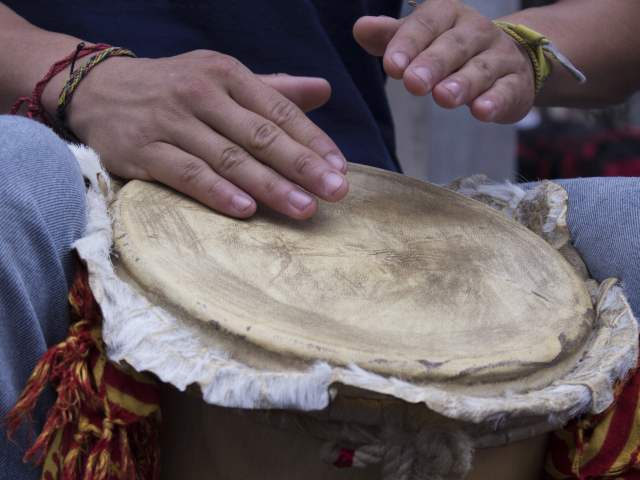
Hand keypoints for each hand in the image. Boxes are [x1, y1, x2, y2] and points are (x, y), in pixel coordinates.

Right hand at [48, 50, 348, 218]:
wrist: (98, 89)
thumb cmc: (174, 88)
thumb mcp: (221, 78)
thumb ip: (274, 89)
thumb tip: (324, 89)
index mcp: (226, 74)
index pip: (279, 110)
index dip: (312, 141)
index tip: (340, 168)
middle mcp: (200, 94)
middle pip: (259, 135)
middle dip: (302, 165)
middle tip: (335, 191)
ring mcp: (170, 121)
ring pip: (228, 158)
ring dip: (269, 185)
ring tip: (304, 207)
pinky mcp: (142, 150)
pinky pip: (186, 174)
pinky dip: (217, 193)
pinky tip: (246, 210)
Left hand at [353, 0, 534, 123]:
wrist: (508, 59)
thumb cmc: (450, 50)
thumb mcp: (419, 40)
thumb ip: (390, 37)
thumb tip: (360, 29)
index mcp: (448, 15)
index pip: (427, 23)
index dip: (408, 43)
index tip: (391, 67)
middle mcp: (476, 32)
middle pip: (454, 45)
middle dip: (433, 63)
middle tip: (413, 83)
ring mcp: (500, 57)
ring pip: (481, 68)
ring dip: (462, 83)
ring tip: (443, 97)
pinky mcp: (515, 85)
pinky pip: (507, 90)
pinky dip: (495, 101)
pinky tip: (481, 112)